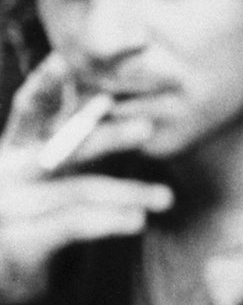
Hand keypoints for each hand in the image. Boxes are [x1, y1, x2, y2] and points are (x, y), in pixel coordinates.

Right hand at [0, 53, 172, 304]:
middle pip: (60, 147)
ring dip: (126, 191)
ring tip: (165, 196)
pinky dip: (106, 220)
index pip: (31, 111)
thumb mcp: (46, 194)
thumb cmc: (25, 240)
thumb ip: (70, 163)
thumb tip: (112, 130)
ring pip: (77, 190)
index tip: (75, 60)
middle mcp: (8, 174)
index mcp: (12, 153)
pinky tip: (137, 220)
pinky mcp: (19, 244)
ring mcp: (10, 208)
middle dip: (105, 135)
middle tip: (149, 127)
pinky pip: (71, 225)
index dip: (50, 85)